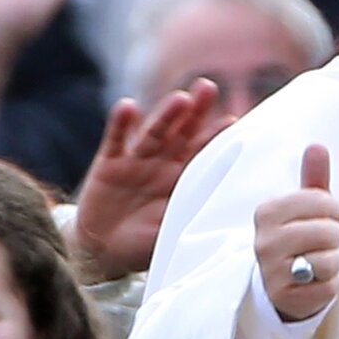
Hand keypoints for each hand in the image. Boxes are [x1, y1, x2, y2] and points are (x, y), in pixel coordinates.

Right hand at [72, 81, 226, 282]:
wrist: (104, 251)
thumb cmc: (145, 243)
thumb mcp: (173, 234)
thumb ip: (193, 219)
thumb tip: (227, 221)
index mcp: (184, 179)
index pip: (203, 153)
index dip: (217, 136)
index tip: (234, 119)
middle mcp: (163, 163)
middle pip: (182, 132)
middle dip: (196, 111)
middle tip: (209, 88)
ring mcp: (136, 161)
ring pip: (154, 133)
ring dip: (166, 115)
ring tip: (180, 99)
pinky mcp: (109, 164)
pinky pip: (115, 140)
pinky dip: (121, 124)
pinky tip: (129, 106)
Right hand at [254, 145, 338, 322]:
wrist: (280, 286)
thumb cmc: (298, 238)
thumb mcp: (304, 208)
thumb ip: (313, 179)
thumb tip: (317, 146)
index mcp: (266, 212)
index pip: (323, 201)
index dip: (333, 210)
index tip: (323, 218)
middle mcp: (264, 242)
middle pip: (329, 230)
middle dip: (334, 237)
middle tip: (321, 243)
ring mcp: (272, 272)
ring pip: (331, 259)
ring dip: (334, 261)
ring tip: (317, 262)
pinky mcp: (286, 298)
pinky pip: (330, 285)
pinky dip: (331, 283)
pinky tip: (316, 281)